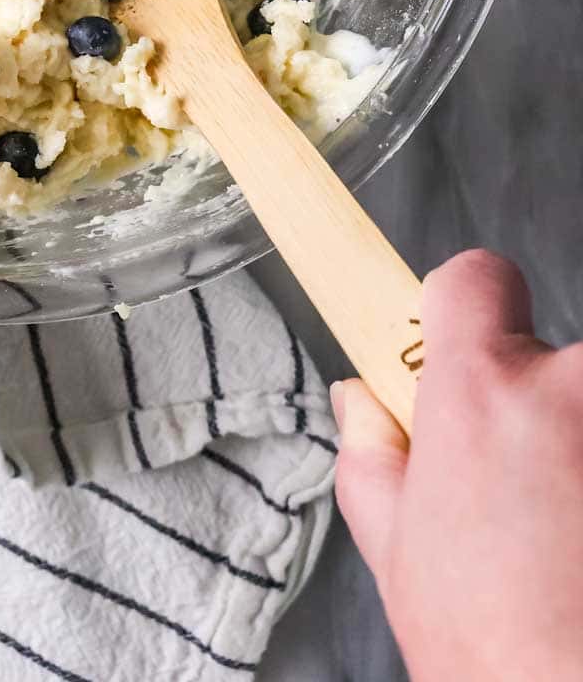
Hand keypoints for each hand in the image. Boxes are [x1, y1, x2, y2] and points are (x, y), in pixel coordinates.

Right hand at [334, 249, 582, 681]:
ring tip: (569, 534)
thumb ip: (372, 455)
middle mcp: (565, 385)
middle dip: (536, 408)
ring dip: (580, 447)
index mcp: (478, 388)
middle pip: (547, 359)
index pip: (474, 277)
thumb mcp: (396, 553)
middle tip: (526, 488)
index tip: (463, 344)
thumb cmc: (492, 651)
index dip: (464, 307)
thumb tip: (361, 405)